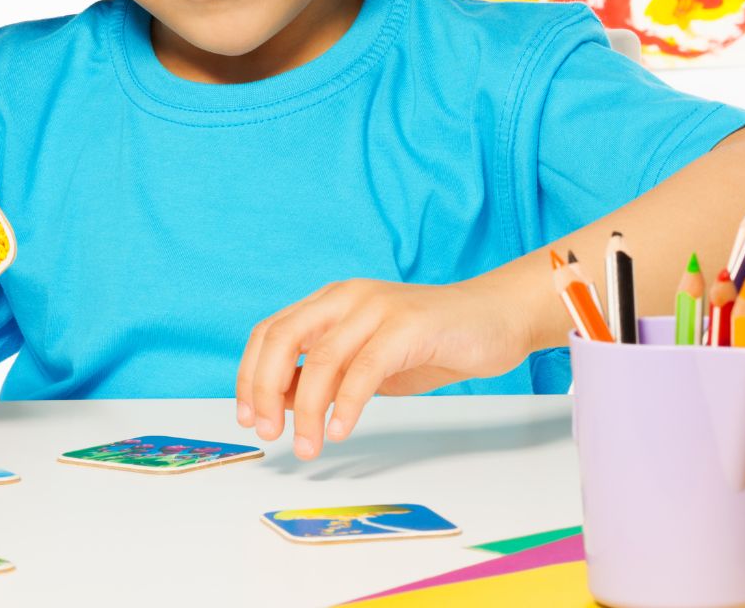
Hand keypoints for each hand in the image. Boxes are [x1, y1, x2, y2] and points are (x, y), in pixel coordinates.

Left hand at [235, 278, 535, 459]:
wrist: (495, 319)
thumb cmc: (428, 344)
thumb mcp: (365, 362)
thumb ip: (323, 375)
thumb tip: (278, 403)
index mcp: (329, 302)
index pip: (270, 332)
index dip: (250, 375)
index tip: (249, 418)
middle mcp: (346, 297)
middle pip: (282, 339)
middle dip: (264, 389)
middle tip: (269, 433)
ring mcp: (377, 308)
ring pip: (322, 359)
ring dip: (307, 410)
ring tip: (308, 446)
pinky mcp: (409, 325)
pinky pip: (365, 368)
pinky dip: (347, 404)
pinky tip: (340, 430)